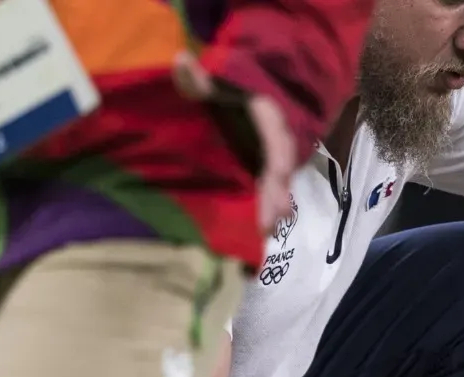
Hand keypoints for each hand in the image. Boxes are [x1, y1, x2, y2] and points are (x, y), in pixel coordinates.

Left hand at [172, 52, 296, 229]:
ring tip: (268, 230)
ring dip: (273, 206)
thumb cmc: (223, 90)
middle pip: (280, 165)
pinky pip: (266, 190)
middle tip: (275, 218)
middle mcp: (272, 138)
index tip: (281, 173)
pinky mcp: (260, 172)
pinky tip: (262, 230)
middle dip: (278, 191)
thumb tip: (182, 59)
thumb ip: (195, 76)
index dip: (280, 152)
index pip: (276, 132)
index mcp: (264, 113)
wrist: (236, 100)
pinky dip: (265, 209)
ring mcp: (267, 157)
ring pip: (276, 183)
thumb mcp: (207, 81)